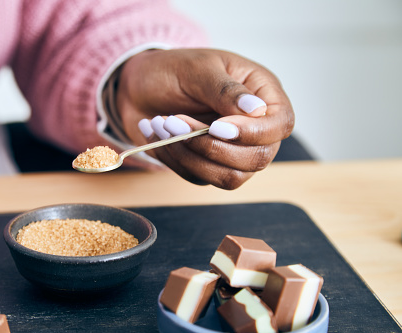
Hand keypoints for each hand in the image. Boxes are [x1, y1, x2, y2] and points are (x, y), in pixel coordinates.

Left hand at [116, 48, 294, 189]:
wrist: (138, 86)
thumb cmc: (172, 69)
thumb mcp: (198, 69)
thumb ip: (226, 90)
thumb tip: (258, 110)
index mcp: (261, 93)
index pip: (280, 124)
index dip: (253, 133)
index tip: (216, 126)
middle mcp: (252, 126)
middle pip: (257, 159)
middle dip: (212, 147)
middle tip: (174, 122)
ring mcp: (231, 149)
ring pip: (229, 177)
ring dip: (190, 156)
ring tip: (162, 125)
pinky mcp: (207, 165)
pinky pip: (199, 178)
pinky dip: (175, 159)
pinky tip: (158, 135)